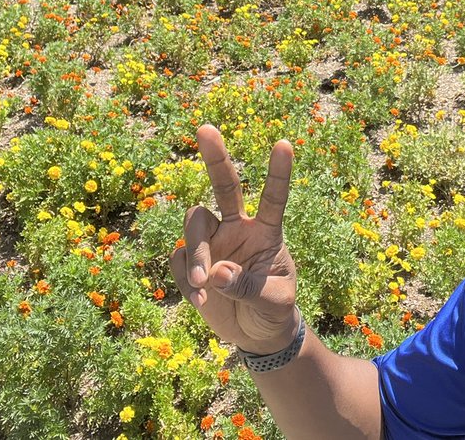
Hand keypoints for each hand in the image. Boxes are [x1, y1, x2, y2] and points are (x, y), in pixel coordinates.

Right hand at [170, 124, 298, 353]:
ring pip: (193, 223)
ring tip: (204, 285)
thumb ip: (248, 287)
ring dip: (197, 252)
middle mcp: (237, 228)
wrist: (257, 335)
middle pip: (224, 185)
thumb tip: (216, 273)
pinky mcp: (191, 263)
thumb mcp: (275, 302)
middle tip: (206, 129)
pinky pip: (180, 260)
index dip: (278, 172)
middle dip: (215, 157)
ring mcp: (213, 243)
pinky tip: (202, 302)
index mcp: (267, 232)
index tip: (285, 144)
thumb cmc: (275, 311)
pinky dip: (188, 281)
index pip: (273, 197)